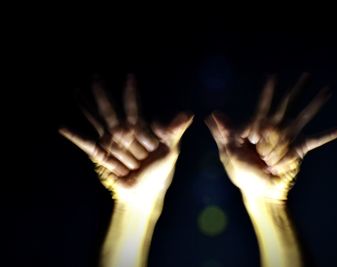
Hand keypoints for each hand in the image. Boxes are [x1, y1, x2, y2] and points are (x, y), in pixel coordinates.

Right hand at [60, 75, 192, 202]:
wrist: (144, 194)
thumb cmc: (159, 173)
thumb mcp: (170, 150)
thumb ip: (174, 131)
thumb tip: (189, 114)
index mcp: (139, 131)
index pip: (134, 108)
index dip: (131, 94)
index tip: (129, 76)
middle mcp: (123, 133)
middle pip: (111, 110)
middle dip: (103, 95)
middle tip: (95, 76)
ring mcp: (110, 143)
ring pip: (97, 121)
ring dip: (86, 107)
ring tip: (75, 91)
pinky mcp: (101, 156)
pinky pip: (86, 145)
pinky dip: (75, 137)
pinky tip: (62, 127)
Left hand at [206, 73, 336, 201]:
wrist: (259, 193)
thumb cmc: (242, 173)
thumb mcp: (229, 153)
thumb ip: (223, 133)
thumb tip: (212, 114)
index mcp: (256, 129)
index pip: (262, 111)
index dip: (262, 113)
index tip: (261, 112)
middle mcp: (273, 131)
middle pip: (286, 106)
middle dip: (295, 90)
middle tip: (307, 74)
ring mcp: (287, 140)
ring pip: (302, 118)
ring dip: (315, 105)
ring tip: (327, 91)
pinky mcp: (298, 151)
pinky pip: (314, 142)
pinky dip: (327, 136)